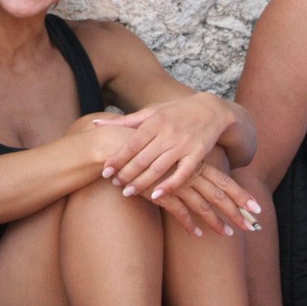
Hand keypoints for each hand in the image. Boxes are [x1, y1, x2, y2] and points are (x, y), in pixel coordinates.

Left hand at [93, 93, 226, 197]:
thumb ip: (124, 121)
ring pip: (159, 167)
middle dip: (127, 173)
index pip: (131, 144)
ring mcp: (183, 145)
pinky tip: (156, 195)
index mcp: (153, 122)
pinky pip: (183, 173)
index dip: (117, 158)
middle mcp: (167, 133)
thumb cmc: (174, 112)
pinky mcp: (197, 154)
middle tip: (114, 184)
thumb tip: (95, 124)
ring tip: (128, 192)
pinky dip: (170, 185)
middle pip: (142, 158)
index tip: (105, 171)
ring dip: (142, 182)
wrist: (210, 110)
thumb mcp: (150, 112)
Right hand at [146, 154, 262, 236]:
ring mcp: (178, 184)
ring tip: (228, 234)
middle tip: (251, 226)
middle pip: (220, 196)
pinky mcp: (164, 194)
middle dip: (236, 212)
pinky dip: (190, 225)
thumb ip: (184, 159)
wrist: (123, 147)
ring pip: (204, 207)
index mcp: (195, 163)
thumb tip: (196, 167)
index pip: (225, 181)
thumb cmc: (147, 146)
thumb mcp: (170, 149)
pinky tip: (197, 234)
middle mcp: (191, 174)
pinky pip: (181, 213)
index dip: (241, 195)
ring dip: (217, 222)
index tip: (256, 208)